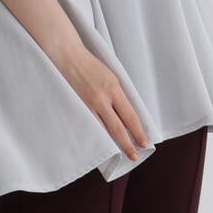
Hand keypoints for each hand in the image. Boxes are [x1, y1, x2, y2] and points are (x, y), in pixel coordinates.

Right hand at [56, 47, 149, 162]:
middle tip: (134, 155)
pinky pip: (90, 125)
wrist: (68, 57)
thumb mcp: (112, 77)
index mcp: (114, 89)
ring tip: (120, 153)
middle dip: (128, 143)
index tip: (144, 142)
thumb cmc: (91, 65)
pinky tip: (101, 143)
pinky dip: (97, 135)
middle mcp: (102, 99)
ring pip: (103, 130)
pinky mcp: (77, 107)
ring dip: (112, 143)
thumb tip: (127, 114)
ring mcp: (88, 105)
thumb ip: (119, 95)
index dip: (138, 131)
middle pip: (118, 127)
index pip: (130, 116)